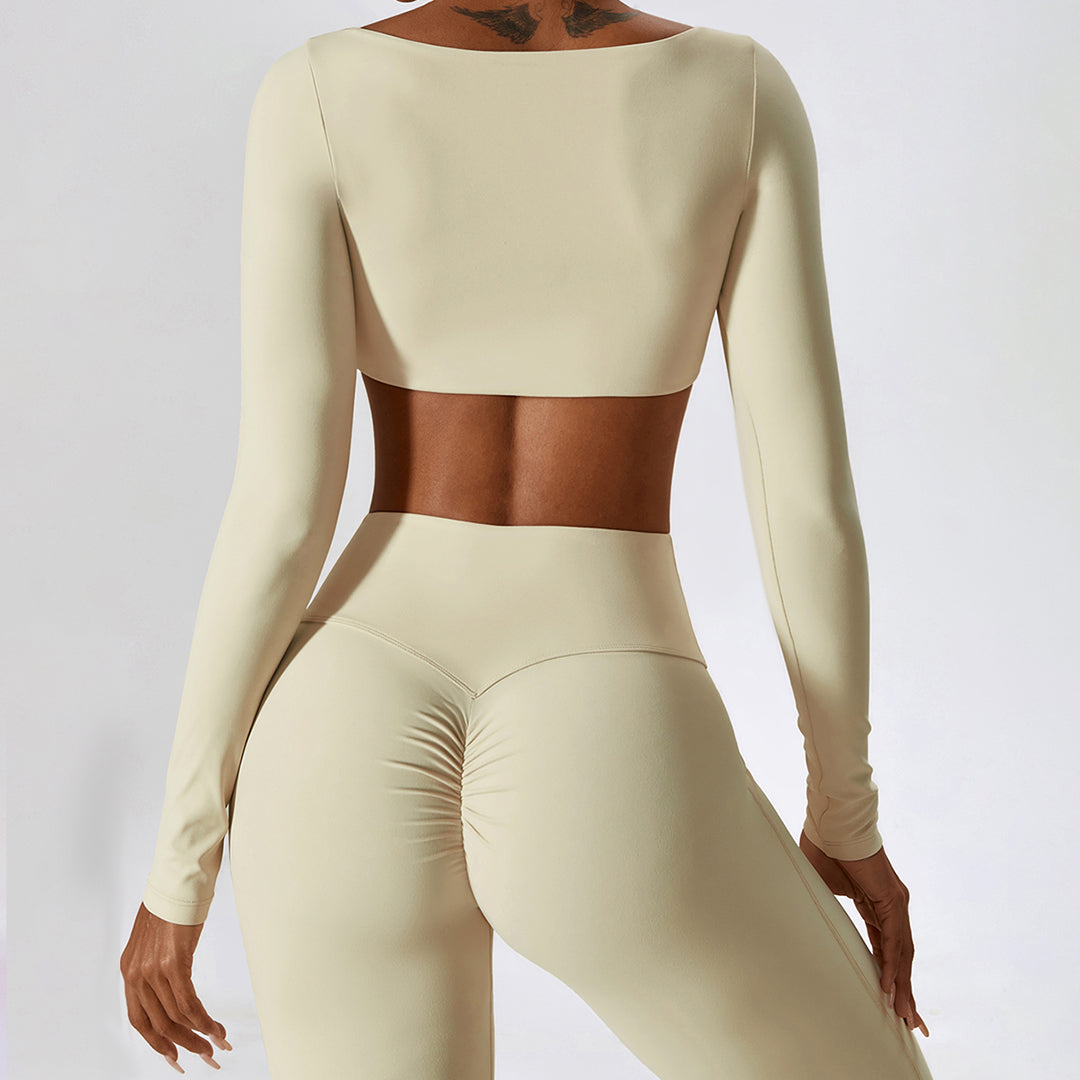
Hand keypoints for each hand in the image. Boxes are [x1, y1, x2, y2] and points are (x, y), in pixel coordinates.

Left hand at [120, 903, 232, 1071]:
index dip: (157, 1044)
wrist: (178, 879)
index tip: (175, 1058)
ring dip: (200, 1036)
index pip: (139, 1021)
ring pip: (176, 1018)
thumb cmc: (171, 904)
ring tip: (218, 1046)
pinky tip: (216, 1028)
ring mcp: (153, 970)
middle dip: (185, 1046)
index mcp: (129, 971)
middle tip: (206, 1058)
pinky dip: (204, 1020)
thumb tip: (170, 989)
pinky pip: (189, 1002)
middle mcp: (136, 974)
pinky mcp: (174, 963)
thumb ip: (155, 967)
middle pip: (159, 1025)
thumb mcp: (153, 941)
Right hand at [799, 832, 929, 1038]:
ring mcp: (896, 902)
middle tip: (911, 1024)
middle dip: (905, 991)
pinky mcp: (892, 898)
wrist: (831, 821)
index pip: (888, 948)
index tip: (892, 1002)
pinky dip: (893, 966)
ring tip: (903, 1016)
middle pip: (901, 956)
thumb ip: (826, 908)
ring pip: (901, 953)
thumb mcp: (822, 887)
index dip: (890, 976)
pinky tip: (891, 988)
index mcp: (876, 904)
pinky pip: (894, 940)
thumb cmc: (821, 846)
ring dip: (902, 986)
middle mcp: (893, 905)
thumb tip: (811, 923)